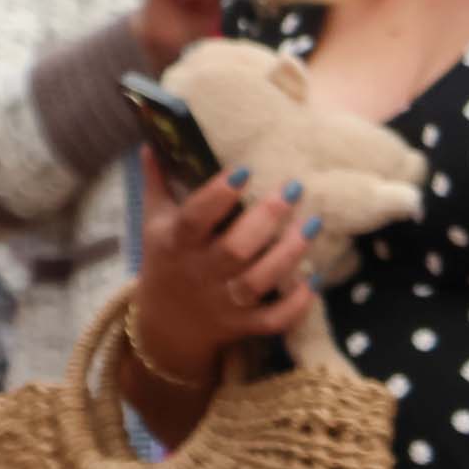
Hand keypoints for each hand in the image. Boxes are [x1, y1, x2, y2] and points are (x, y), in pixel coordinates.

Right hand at [129, 150, 316, 382]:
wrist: (164, 325)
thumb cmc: (166, 260)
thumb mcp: (154, 223)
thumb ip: (157, 182)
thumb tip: (153, 142)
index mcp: (176, 242)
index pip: (195, 218)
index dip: (218, 195)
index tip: (245, 169)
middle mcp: (200, 272)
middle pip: (234, 249)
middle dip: (266, 219)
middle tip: (294, 188)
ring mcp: (223, 302)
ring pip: (257, 282)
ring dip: (288, 254)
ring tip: (314, 223)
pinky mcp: (243, 324)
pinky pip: (272, 320)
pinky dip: (295, 304)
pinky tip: (315, 279)